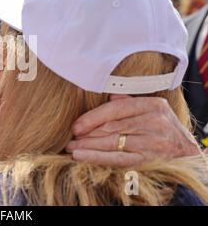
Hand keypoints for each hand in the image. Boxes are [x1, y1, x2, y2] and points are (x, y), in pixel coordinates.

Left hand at [65, 96, 200, 166]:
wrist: (187, 150)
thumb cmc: (163, 127)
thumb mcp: (153, 109)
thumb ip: (129, 102)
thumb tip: (107, 95)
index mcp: (152, 105)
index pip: (115, 110)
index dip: (92, 117)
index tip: (76, 125)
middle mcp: (154, 122)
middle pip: (111, 127)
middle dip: (87, 133)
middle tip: (69, 138)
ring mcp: (152, 142)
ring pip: (112, 143)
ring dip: (87, 146)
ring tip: (71, 147)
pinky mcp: (149, 159)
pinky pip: (117, 159)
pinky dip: (96, 157)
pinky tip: (80, 156)